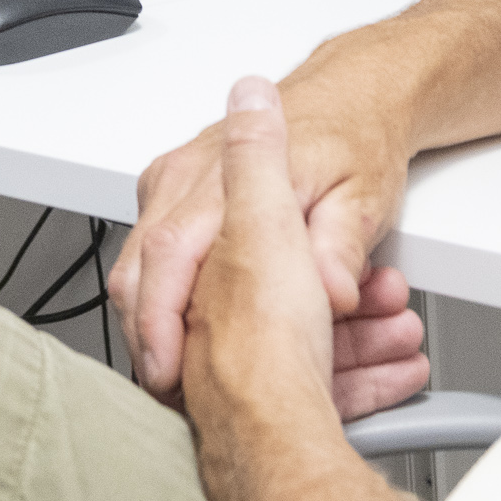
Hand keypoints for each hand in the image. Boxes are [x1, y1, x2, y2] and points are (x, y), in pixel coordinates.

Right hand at [109, 54, 419, 409]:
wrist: (348, 102)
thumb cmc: (353, 144)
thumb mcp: (363, 195)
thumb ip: (340, 243)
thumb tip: (335, 289)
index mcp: (221, 175)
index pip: (169, 254)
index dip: (163, 322)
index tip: (170, 374)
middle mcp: (183, 179)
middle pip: (137, 275)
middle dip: (152, 346)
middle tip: (176, 397)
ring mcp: (172, 190)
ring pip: (139, 278)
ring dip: (165, 333)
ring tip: (190, 379)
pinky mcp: (174, 203)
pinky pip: (152, 268)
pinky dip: (171, 312)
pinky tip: (199, 342)